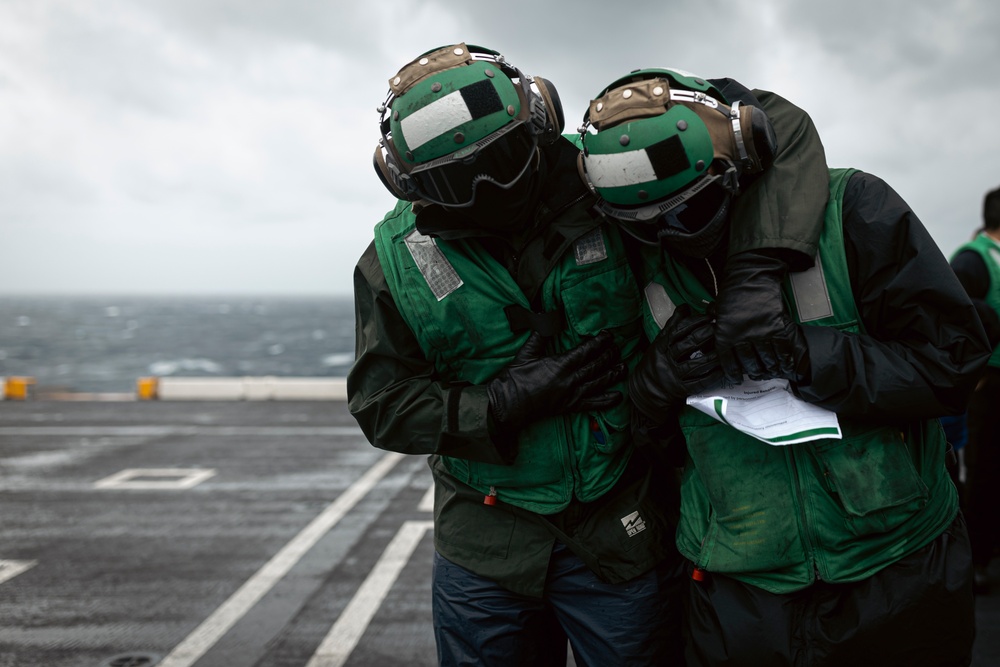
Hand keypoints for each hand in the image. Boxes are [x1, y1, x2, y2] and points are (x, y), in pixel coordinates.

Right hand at [487, 330, 625, 434]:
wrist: (508, 405)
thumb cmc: (514, 378)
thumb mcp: (526, 352)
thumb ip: (540, 334)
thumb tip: (544, 315)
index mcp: (560, 364)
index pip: (586, 351)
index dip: (599, 342)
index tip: (608, 335)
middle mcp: (570, 380)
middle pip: (596, 365)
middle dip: (609, 355)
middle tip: (618, 348)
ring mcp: (571, 395)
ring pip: (598, 382)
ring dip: (612, 374)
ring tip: (623, 367)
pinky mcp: (569, 407)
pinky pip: (592, 404)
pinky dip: (607, 401)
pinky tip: (618, 397)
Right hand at [629, 305, 724, 420]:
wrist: (645, 389)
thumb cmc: (656, 361)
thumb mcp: (659, 342)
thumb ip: (672, 325)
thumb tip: (685, 307)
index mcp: (660, 346)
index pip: (677, 331)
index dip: (693, 323)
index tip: (708, 317)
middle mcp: (666, 360)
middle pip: (686, 346)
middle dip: (703, 336)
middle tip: (718, 328)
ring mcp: (673, 376)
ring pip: (694, 365)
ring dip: (711, 357)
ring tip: (724, 348)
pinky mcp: (681, 390)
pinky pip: (698, 383)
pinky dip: (711, 377)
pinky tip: (722, 370)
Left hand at [713, 249, 808, 382]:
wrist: (751, 278)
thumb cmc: (732, 293)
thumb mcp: (717, 312)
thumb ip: (718, 328)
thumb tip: (717, 340)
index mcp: (724, 335)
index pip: (728, 362)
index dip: (733, 373)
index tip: (737, 379)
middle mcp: (741, 338)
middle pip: (749, 363)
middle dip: (754, 371)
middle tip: (757, 374)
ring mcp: (760, 334)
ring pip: (767, 358)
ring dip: (770, 366)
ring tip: (772, 370)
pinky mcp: (776, 328)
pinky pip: (781, 349)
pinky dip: (784, 358)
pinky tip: (785, 363)